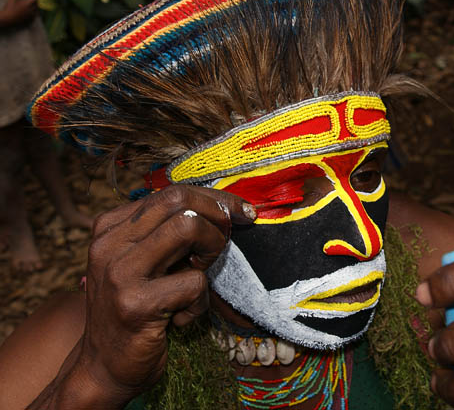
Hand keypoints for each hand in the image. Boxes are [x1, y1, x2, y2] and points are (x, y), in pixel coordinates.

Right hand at [0, 0, 37, 27]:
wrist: (8, 18)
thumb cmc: (9, 7)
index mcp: (27, 4)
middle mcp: (30, 10)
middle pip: (36, 5)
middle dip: (36, 1)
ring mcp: (30, 16)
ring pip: (36, 11)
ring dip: (36, 7)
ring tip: (34, 5)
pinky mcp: (29, 20)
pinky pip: (34, 16)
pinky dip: (34, 13)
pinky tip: (32, 12)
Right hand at [67, 186, 254, 404]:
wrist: (105, 367)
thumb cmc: (136, 310)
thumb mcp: (144, 261)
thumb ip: (167, 232)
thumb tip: (223, 207)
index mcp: (110, 227)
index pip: (172, 192)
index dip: (216, 199)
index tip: (243, 212)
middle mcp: (109, 243)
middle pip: (181, 201)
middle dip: (217, 217)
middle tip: (225, 242)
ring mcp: (119, 273)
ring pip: (188, 228)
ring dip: (211, 250)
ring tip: (199, 275)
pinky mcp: (135, 305)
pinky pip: (194, 282)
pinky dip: (200, 302)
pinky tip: (180, 318)